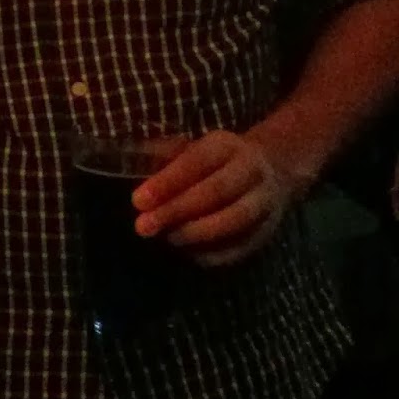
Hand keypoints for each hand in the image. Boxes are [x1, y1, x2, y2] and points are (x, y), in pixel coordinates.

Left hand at [132, 130, 295, 266]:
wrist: (267, 169)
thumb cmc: (212, 161)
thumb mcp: (191, 147)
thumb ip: (164, 156)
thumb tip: (130, 163)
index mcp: (226, 145)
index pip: (197, 161)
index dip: (167, 182)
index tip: (138, 201)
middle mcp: (251, 170)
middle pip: (215, 192)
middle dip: (176, 211)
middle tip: (143, 226)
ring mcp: (265, 201)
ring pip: (233, 220)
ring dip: (195, 233)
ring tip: (167, 237)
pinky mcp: (268, 230)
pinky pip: (242, 246)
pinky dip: (214, 253)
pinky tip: (189, 252)